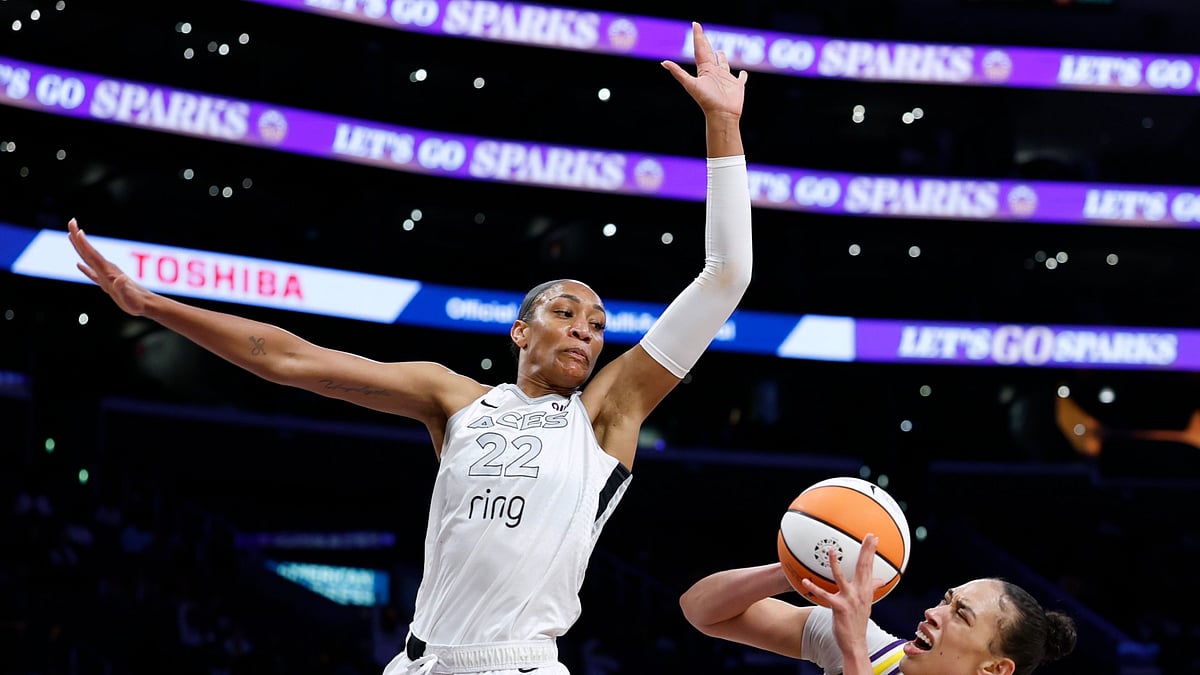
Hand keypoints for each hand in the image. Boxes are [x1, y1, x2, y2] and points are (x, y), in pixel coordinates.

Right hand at [67, 218, 153, 315]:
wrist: (147, 304)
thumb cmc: (137, 302)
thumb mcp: (129, 296)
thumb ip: (123, 287)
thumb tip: (120, 278)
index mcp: (108, 271)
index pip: (92, 254)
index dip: (83, 243)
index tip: (76, 229)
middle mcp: (106, 270)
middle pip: (89, 251)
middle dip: (78, 237)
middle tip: (71, 221)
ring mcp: (106, 275)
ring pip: (89, 259)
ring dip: (80, 247)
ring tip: (72, 236)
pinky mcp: (107, 283)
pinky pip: (92, 273)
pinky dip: (84, 268)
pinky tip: (79, 264)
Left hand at [662, 22, 746, 121]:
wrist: (721, 115)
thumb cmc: (707, 100)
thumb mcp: (691, 84)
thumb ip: (678, 72)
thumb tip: (663, 62)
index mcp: (705, 70)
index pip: (700, 49)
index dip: (698, 37)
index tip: (695, 24)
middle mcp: (714, 73)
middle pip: (709, 54)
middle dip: (705, 43)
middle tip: (701, 33)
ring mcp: (726, 79)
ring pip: (724, 64)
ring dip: (722, 58)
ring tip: (720, 52)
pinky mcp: (737, 86)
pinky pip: (741, 78)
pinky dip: (742, 75)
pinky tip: (743, 73)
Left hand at [801, 534, 883, 656]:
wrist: (855, 643)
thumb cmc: (858, 622)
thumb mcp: (867, 603)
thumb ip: (872, 588)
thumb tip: (881, 580)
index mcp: (865, 590)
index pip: (869, 567)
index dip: (871, 551)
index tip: (873, 537)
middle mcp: (860, 593)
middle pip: (863, 568)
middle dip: (866, 551)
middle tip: (868, 536)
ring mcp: (849, 600)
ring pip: (841, 578)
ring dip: (835, 564)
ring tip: (830, 550)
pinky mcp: (838, 607)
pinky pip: (824, 595)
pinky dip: (814, 587)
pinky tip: (805, 580)